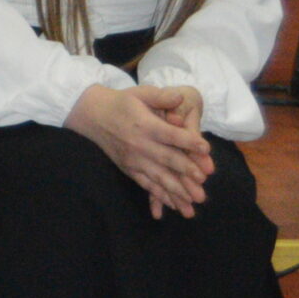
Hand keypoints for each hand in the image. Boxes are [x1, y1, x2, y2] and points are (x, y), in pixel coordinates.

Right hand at [66, 83, 212, 217]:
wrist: (92, 115)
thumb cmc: (121, 102)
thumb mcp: (140, 93)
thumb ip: (161, 96)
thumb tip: (180, 97)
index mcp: (144, 124)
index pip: (170, 134)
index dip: (189, 141)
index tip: (206, 149)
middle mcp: (139, 144)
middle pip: (167, 158)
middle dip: (186, 170)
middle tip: (202, 180)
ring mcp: (133, 159)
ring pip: (158, 176)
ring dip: (176, 190)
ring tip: (193, 200)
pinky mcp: (128, 168)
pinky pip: (146, 184)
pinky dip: (160, 195)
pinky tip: (174, 204)